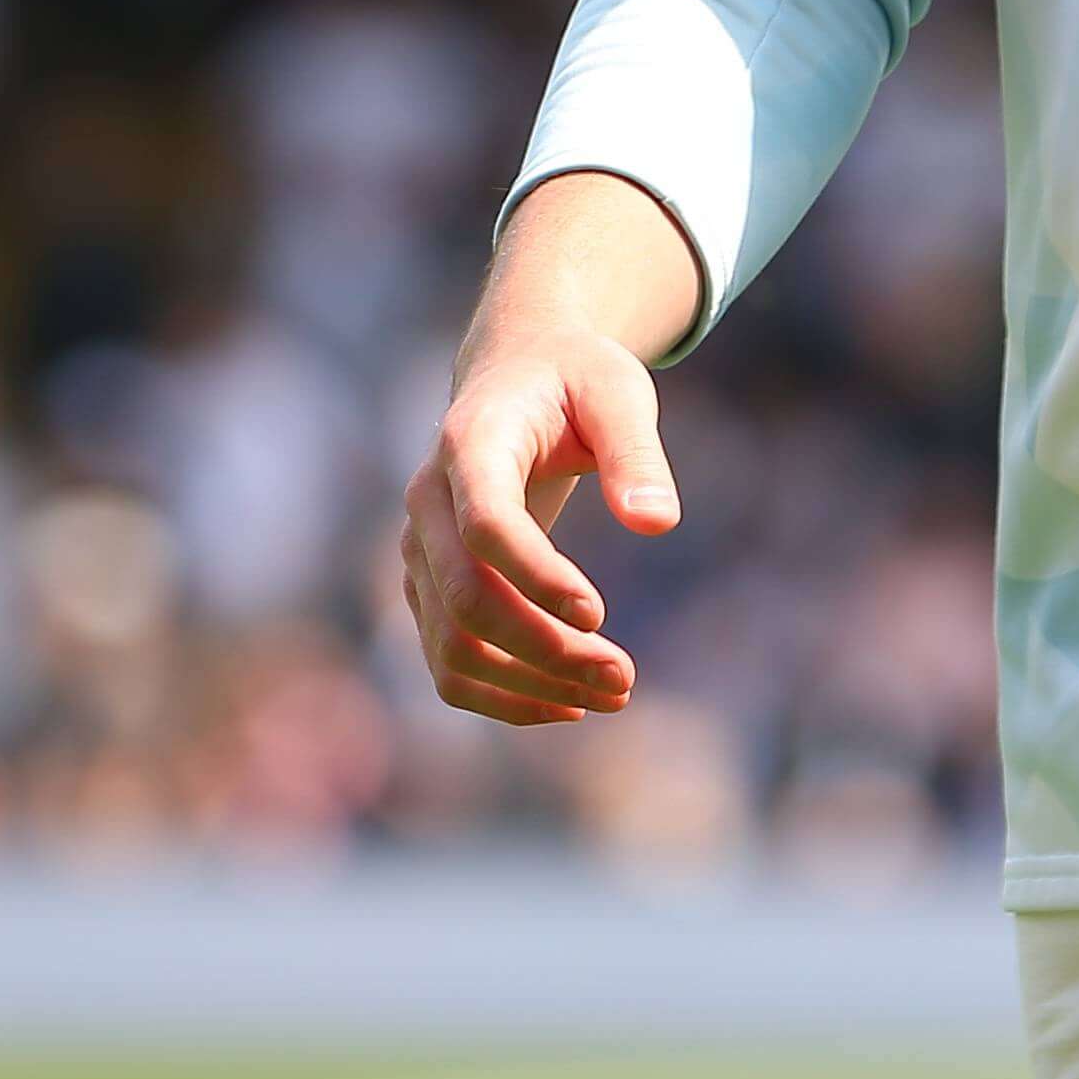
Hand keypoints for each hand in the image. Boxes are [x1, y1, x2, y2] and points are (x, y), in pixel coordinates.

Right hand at [398, 171, 702, 725]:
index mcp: (470, 444)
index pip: (484, 526)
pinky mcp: (430, 588)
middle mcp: (427, 504)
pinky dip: (503, 696)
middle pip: (466, 599)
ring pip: (451, 647)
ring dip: (527, 688)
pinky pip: (449, 661)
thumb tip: (658, 524)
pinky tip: (570, 705)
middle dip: (545, 651)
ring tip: (611, 697)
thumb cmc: (577, 379)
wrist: (519, 373)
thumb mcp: (619, 392)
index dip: (536, 578)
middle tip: (624, 678)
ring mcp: (420, 551)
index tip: (599, 615)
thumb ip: (637, 454)